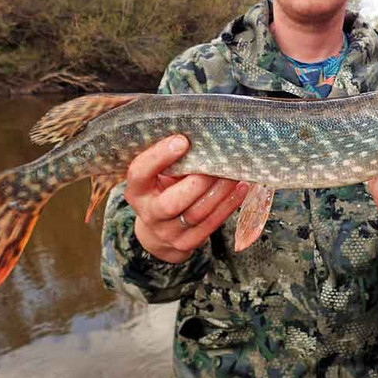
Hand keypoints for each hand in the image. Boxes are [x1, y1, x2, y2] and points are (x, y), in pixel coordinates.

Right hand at [124, 134, 248, 262]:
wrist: (159, 231)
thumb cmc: (162, 190)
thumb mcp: (157, 175)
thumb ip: (170, 160)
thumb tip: (201, 135)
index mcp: (137, 191)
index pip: (140, 173)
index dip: (159, 157)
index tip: (182, 141)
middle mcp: (149, 214)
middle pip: (171, 202)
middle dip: (198, 182)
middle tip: (217, 162)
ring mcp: (168, 232)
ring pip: (196, 213)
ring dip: (219, 192)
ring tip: (234, 172)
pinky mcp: (187, 243)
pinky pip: (211, 225)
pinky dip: (229, 205)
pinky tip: (241, 188)